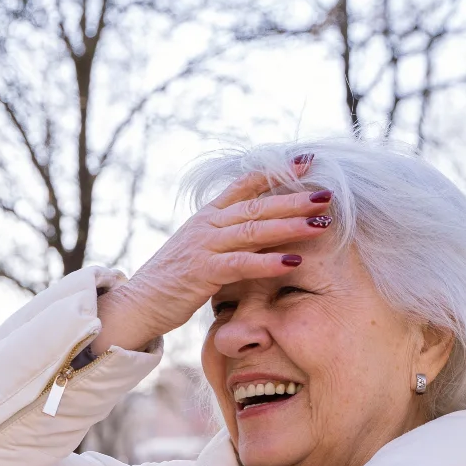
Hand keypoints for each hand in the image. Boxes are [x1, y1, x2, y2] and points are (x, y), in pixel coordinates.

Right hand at [93, 165, 333, 354]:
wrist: (136, 304)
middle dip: (295, 198)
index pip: (245, 184)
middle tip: (329, 193)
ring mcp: (203, 246)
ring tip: (322, 223)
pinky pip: (241, 263)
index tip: (308, 161)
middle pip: (257, 204)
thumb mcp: (199, 251)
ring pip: (254, 230)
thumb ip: (225, 238)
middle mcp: (206, 225)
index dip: (277, 172)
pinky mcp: (201, 272)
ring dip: (290, 225)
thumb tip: (257, 233)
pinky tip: (293, 262)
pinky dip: (269, 262)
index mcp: (207, 217)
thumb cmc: (171, 282)